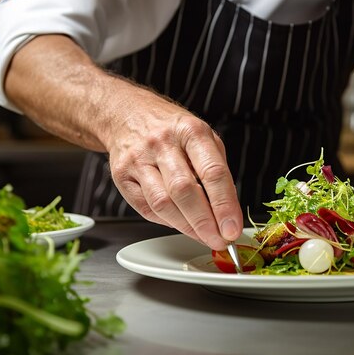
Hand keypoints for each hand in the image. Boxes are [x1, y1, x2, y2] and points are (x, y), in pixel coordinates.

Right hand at [107, 95, 242, 250]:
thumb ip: (216, 171)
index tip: (232, 228)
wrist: (127, 114)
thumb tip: (227, 212)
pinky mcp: (121, 175)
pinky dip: (167, 221)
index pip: (212, 172)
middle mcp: (163, 143)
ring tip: (203, 236)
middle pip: (185, 191)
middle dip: (205, 222)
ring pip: (163, 204)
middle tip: (219, 240)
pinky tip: (181, 223)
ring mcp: (139, 159)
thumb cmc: (173, 130)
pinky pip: (147, 208)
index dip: (224, 205)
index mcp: (191, 131)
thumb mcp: (203, 138)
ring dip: (186, 227)